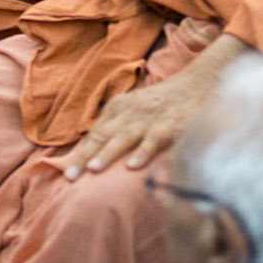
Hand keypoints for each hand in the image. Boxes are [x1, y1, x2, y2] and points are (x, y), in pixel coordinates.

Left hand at [62, 35, 252, 178]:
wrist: (196, 85)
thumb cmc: (161, 104)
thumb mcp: (133, 108)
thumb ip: (114, 126)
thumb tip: (92, 151)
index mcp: (117, 108)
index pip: (94, 134)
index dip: (79, 154)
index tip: (66, 174)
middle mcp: (129, 112)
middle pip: (102, 136)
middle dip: (85, 157)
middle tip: (70, 177)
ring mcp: (149, 119)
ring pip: (123, 138)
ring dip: (108, 153)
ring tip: (94, 169)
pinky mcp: (169, 126)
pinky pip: (153, 141)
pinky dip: (142, 152)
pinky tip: (132, 166)